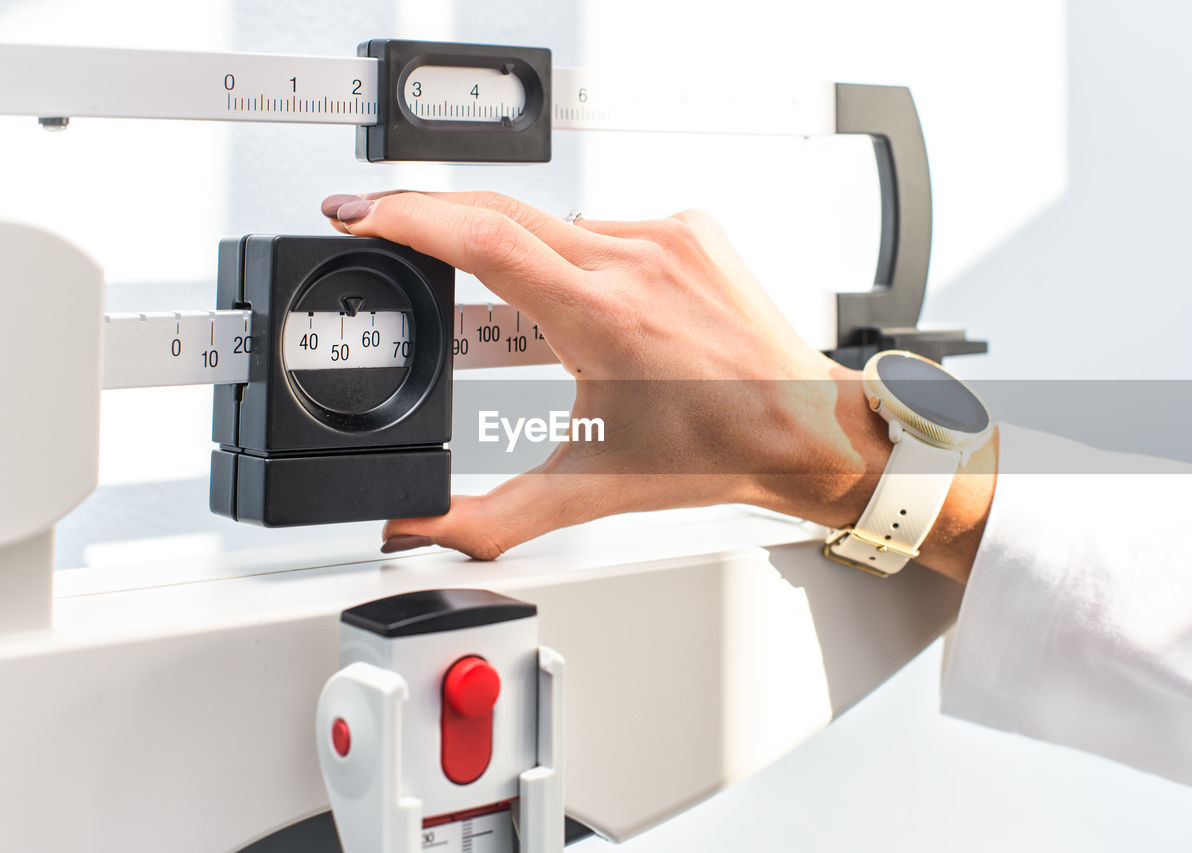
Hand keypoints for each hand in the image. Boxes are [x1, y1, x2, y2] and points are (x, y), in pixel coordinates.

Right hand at [320, 191, 995, 581]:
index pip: (481, 239)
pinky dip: (579, 254)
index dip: (406, 218)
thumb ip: (488, 519)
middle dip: (428, 212)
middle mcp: (634, 262)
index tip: (360, 211)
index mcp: (602, 317)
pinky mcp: (688, 227)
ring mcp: (665, 237)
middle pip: (500, 211)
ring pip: (555, 223)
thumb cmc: (715, 452)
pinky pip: (605, 226)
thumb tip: (419, 534)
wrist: (802, 427)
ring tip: (521, 310)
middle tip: (382, 224)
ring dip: (518, 251)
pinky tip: (593, 296)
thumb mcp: (586, 491)